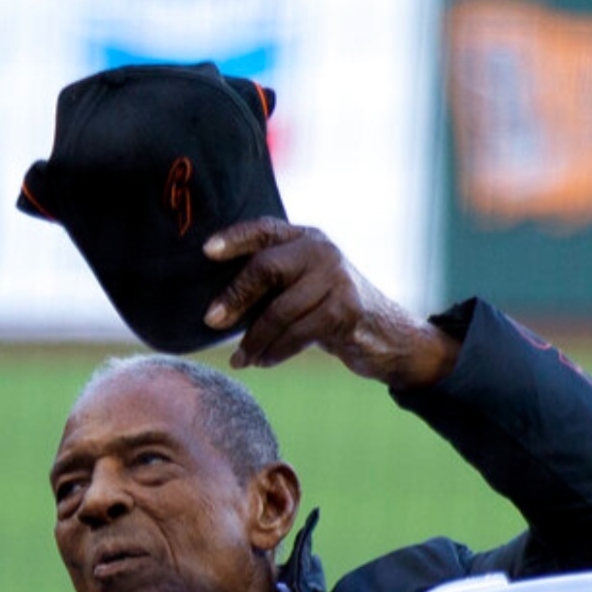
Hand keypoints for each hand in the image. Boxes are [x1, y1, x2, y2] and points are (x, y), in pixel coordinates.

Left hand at [202, 221, 459, 387]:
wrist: (386, 334)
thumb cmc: (329, 309)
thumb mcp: (302, 285)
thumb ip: (271, 281)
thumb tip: (216, 304)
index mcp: (304, 238)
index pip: (263, 229)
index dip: (233, 238)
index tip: (206, 252)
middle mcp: (321, 251)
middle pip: (266, 268)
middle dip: (235, 297)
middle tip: (211, 321)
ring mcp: (336, 279)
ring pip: (280, 310)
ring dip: (254, 339)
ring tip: (240, 359)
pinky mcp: (345, 310)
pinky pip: (298, 333)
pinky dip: (275, 352)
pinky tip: (263, 362)